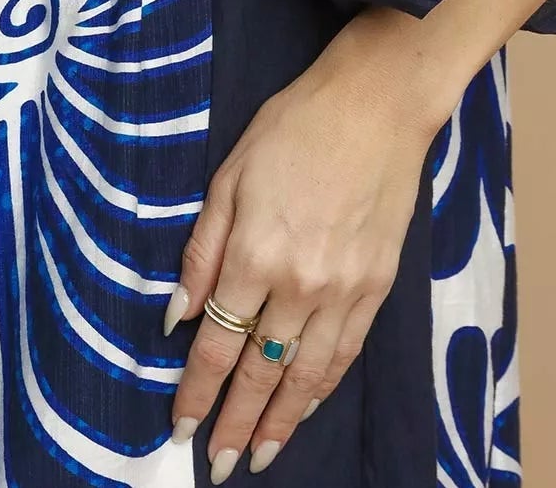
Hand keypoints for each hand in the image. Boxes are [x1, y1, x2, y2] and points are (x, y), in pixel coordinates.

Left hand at [163, 29, 436, 478]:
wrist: (377, 103)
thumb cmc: (295, 126)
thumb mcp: (229, 175)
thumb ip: (202, 251)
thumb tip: (178, 316)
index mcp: (255, 254)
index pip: (217, 346)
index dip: (196, 393)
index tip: (180, 427)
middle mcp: (299, 284)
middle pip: (260, 373)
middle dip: (234, 424)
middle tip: (216, 465)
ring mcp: (344, 289)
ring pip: (305, 375)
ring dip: (281, 421)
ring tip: (260, 456)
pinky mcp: (377, 285)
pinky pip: (345, 352)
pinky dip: (323, 387)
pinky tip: (308, 405)